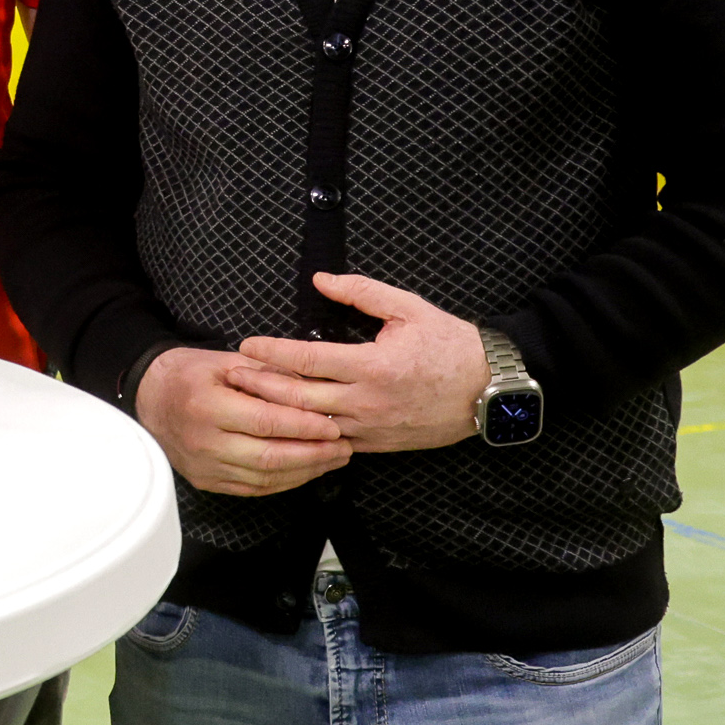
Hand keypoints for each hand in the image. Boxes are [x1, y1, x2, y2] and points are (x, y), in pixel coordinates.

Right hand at [132, 347, 351, 497]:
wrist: (148, 398)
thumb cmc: (188, 375)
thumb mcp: (225, 361)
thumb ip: (268, 375)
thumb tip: (313, 390)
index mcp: (206, 406)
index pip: (265, 422)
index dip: (304, 426)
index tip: (333, 425)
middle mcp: (204, 441)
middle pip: (269, 456)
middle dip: (313, 454)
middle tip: (343, 447)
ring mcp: (204, 466)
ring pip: (265, 477)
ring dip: (305, 471)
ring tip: (332, 460)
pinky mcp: (207, 481)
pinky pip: (253, 488)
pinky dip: (284, 481)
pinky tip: (305, 471)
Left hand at [226, 273, 487, 455]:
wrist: (491, 390)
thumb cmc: (451, 345)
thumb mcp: (409, 308)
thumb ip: (361, 292)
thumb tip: (321, 279)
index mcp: (372, 366)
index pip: (307, 359)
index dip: (272, 352)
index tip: (246, 345)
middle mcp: (367, 401)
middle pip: (298, 399)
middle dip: (260, 386)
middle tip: (234, 375)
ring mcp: (371, 427)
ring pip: (310, 425)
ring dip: (277, 413)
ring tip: (248, 400)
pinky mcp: (378, 444)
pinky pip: (332, 443)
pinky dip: (305, 434)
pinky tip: (283, 425)